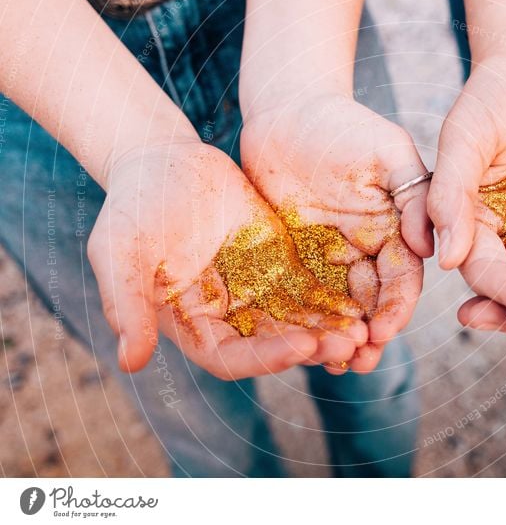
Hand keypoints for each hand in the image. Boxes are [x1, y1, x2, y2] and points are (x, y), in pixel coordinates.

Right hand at [88, 140, 366, 378]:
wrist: (164, 162)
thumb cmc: (133, 206)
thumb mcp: (121, 251)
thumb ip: (127, 304)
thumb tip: (131, 363)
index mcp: (193, 324)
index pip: (232, 357)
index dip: (266, 358)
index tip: (301, 346)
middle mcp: (230, 316)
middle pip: (276, 345)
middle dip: (312, 347)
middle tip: (350, 343)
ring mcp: (258, 290)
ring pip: (300, 320)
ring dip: (331, 328)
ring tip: (365, 329)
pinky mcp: (280, 264)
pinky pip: (311, 286)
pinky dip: (335, 297)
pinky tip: (364, 296)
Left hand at [240, 94, 432, 372]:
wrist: (286, 110)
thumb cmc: (343, 124)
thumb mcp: (388, 152)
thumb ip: (414, 195)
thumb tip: (431, 249)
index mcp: (395, 229)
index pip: (402, 277)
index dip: (397, 306)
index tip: (385, 330)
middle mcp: (366, 249)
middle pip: (372, 303)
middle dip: (369, 335)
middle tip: (359, 362)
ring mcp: (329, 256)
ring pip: (338, 307)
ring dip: (337, 337)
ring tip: (332, 364)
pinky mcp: (294, 257)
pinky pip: (299, 296)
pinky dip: (302, 322)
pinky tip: (297, 344)